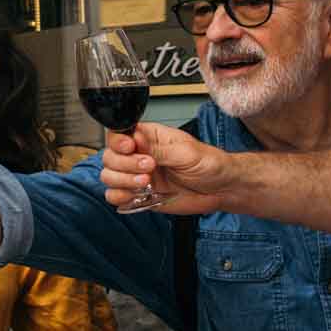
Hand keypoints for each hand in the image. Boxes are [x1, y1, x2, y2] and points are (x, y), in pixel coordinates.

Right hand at [98, 123, 232, 214]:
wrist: (221, 188)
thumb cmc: (209, 164)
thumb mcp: (185, 152)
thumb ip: (158, 149)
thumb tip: (135, 140)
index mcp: (148, 138)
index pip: (119, 134)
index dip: (118, 141)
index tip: (130, 147)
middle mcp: (138, 155)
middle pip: (109, 157)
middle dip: (125, 164)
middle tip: (149, 166)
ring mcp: (136, 176)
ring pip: (109, 176)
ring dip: (123, 180)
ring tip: (146, 182)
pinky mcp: (139, 195)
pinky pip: (116, 196)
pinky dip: (120, 197)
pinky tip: (138, 194)